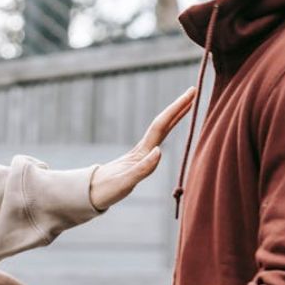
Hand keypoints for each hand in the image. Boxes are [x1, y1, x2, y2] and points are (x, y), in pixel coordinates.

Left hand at [88, 87, 194, 210]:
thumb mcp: (125, 182)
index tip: (190, 95)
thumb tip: (160, 151)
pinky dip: (168, 128)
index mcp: (142, 152)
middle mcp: (143, 149)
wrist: (91, 193)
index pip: (161, 125)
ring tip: (189, 105)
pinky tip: (171, 126)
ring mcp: (142, 153)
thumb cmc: (106, 190)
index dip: (176, 109)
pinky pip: (159, 138)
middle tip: (193, 91)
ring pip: (162, 129)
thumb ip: (142, 169)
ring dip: (175, 116)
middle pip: (163, 123)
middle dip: (179, 107)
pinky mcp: (140, 159)